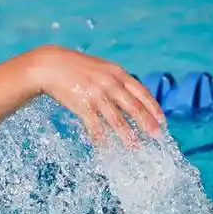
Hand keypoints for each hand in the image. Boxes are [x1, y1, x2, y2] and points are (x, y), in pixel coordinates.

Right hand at [21, 45, 164, 145]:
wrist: (51, 65)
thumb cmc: (77, 68)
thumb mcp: (101, 68)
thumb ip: (117, 79)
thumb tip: (132, 96)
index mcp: (117, 73)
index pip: (142, 92)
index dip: (153, 108)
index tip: (162, 121)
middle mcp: (110, 84)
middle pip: (134, 107)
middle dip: (147, 123)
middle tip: (157, 136)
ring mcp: (96, 95)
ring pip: (117, 119)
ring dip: (127, 135)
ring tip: (135, 147)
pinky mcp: (82, 105)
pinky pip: (95, 126)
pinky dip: (101, 138)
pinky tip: (106, 148)